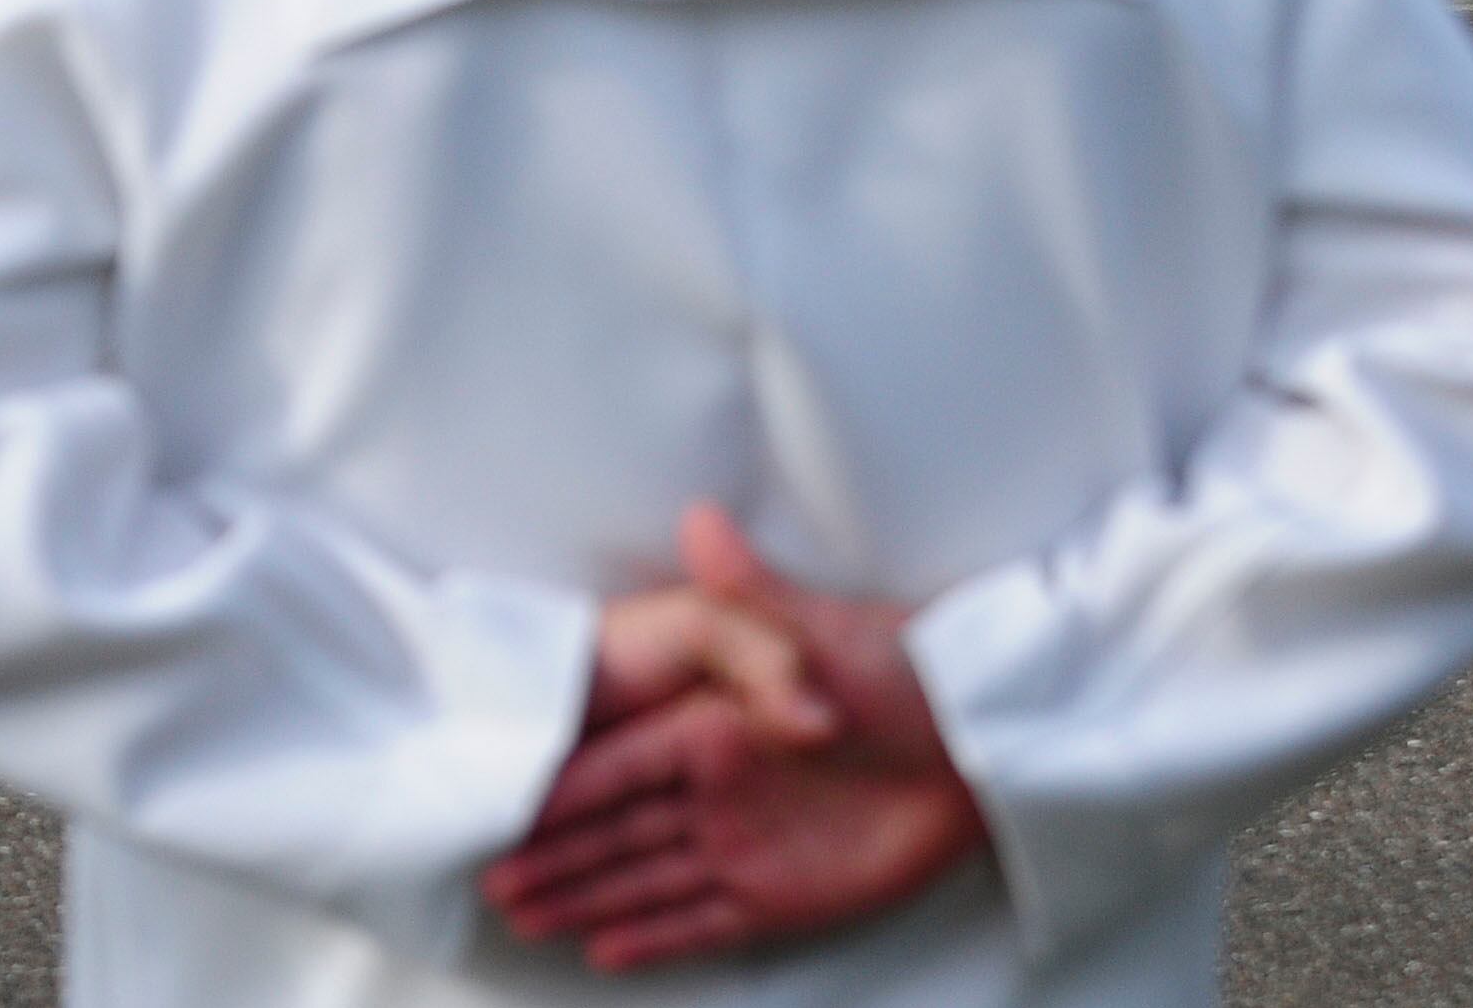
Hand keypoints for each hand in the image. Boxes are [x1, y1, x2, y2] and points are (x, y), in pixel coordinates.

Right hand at [482, 508, 986, 974]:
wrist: (980, 737)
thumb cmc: (898, 670)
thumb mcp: (821, 630)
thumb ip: (750, 591)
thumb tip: (700, 521)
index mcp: (706, 726)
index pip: (616, 769)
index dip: (560, 794)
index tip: (506, 816)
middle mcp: (712, 786)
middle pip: (616, 831)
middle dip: (552, 856)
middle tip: (492, 884)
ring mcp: (743, 841)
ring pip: (646, 879)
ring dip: (586, 898)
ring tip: (525, 922)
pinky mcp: (782, 891)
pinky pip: (705, 919)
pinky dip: (654, 936)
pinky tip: (604, 951)